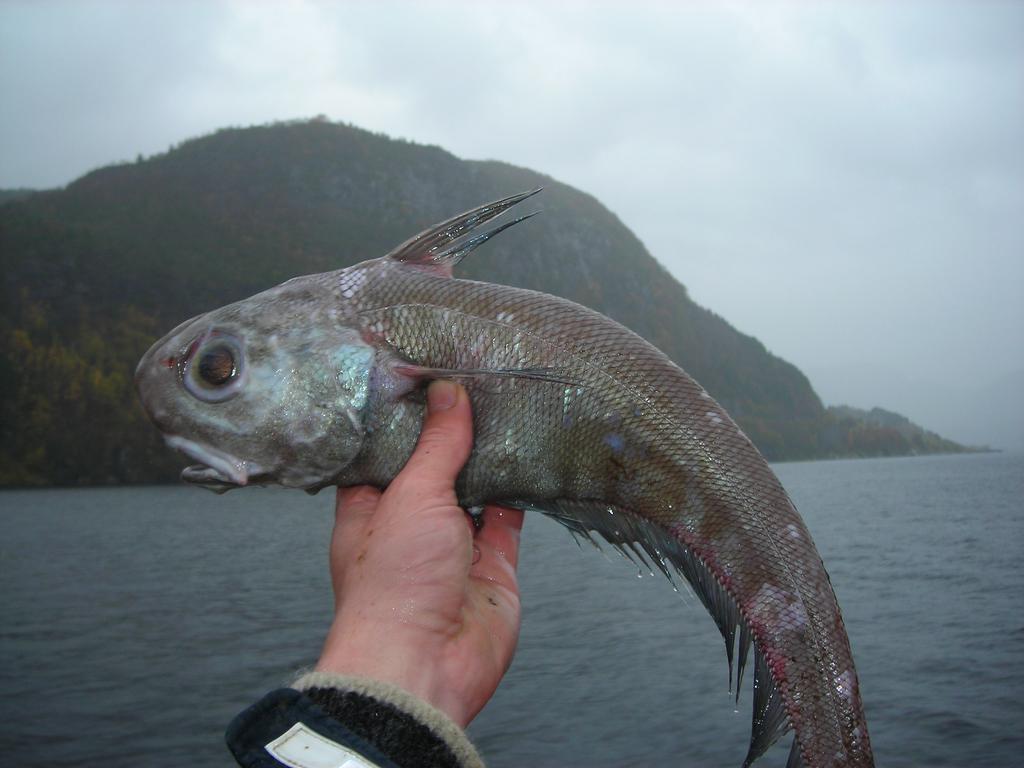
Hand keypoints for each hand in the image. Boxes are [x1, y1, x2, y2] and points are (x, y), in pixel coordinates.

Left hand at [316, 380, 524, 726]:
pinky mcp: (492, 565)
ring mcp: (453, 547)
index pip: (387, 453)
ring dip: (489, 461)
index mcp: (370, 508)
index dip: (407, 419)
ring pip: (475, 491)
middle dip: (453, 436)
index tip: (426, 378)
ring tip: (505, 409)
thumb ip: (437, 445)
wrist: (426, 664)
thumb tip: (448, 395)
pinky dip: (519, 492)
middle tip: (474, 383)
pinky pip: (509, 519)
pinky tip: (527, 456)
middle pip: (435, 470)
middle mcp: (410, 526)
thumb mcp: (412, 495)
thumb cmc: (392, 587)